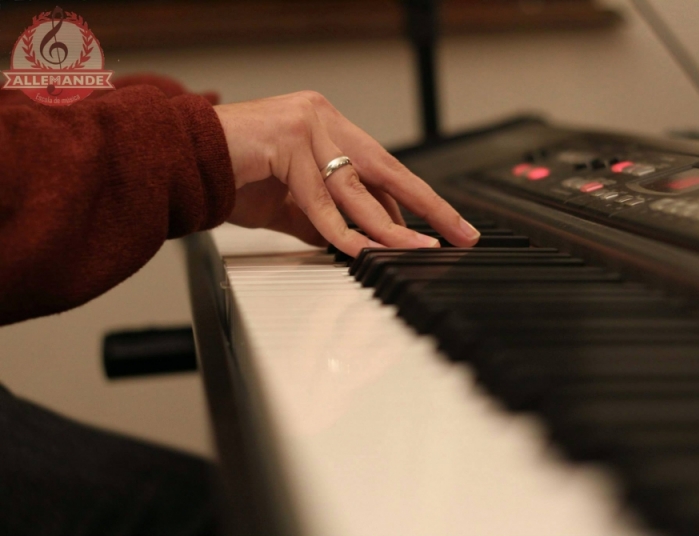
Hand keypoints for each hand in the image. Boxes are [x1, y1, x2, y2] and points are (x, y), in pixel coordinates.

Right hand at [214, 91, 480, 256]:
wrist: (180, 163)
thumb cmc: (232, 177)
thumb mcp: (293, 205)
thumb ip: (327, 219)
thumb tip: (361, 245)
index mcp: (329, 128)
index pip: (384, 169)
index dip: (417, 200)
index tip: (445, 225)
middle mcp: (324, 119)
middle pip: (387, 171)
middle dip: (428, 207)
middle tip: (458, 234)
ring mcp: (305, 125)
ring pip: (356, 188)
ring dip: (389, 227)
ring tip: (418, 250)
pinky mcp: (285, 140)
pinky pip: (319, 198)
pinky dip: (338, 229)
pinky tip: (360, 250)